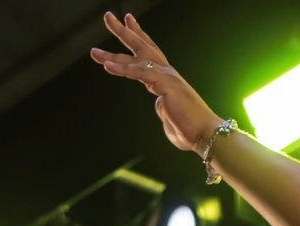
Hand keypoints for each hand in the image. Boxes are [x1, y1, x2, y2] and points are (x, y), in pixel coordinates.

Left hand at [91, 11, 221, 153]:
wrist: (205, 134)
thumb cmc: (189, 130)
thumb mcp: (170, 117)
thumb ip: (163, 109)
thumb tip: (160, 106)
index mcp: (166, 79)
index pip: (149, 53)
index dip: (138, 35)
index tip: (128, 21)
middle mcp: (166, 73)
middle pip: (141, 46)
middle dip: (124, 31)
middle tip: (107, 17)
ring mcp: (165, 76)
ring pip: (135, 59)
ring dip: (112, 54)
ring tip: (94, 52)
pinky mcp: (164, 84)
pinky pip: (139, 74)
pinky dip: (123, 69)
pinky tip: (107, 66)